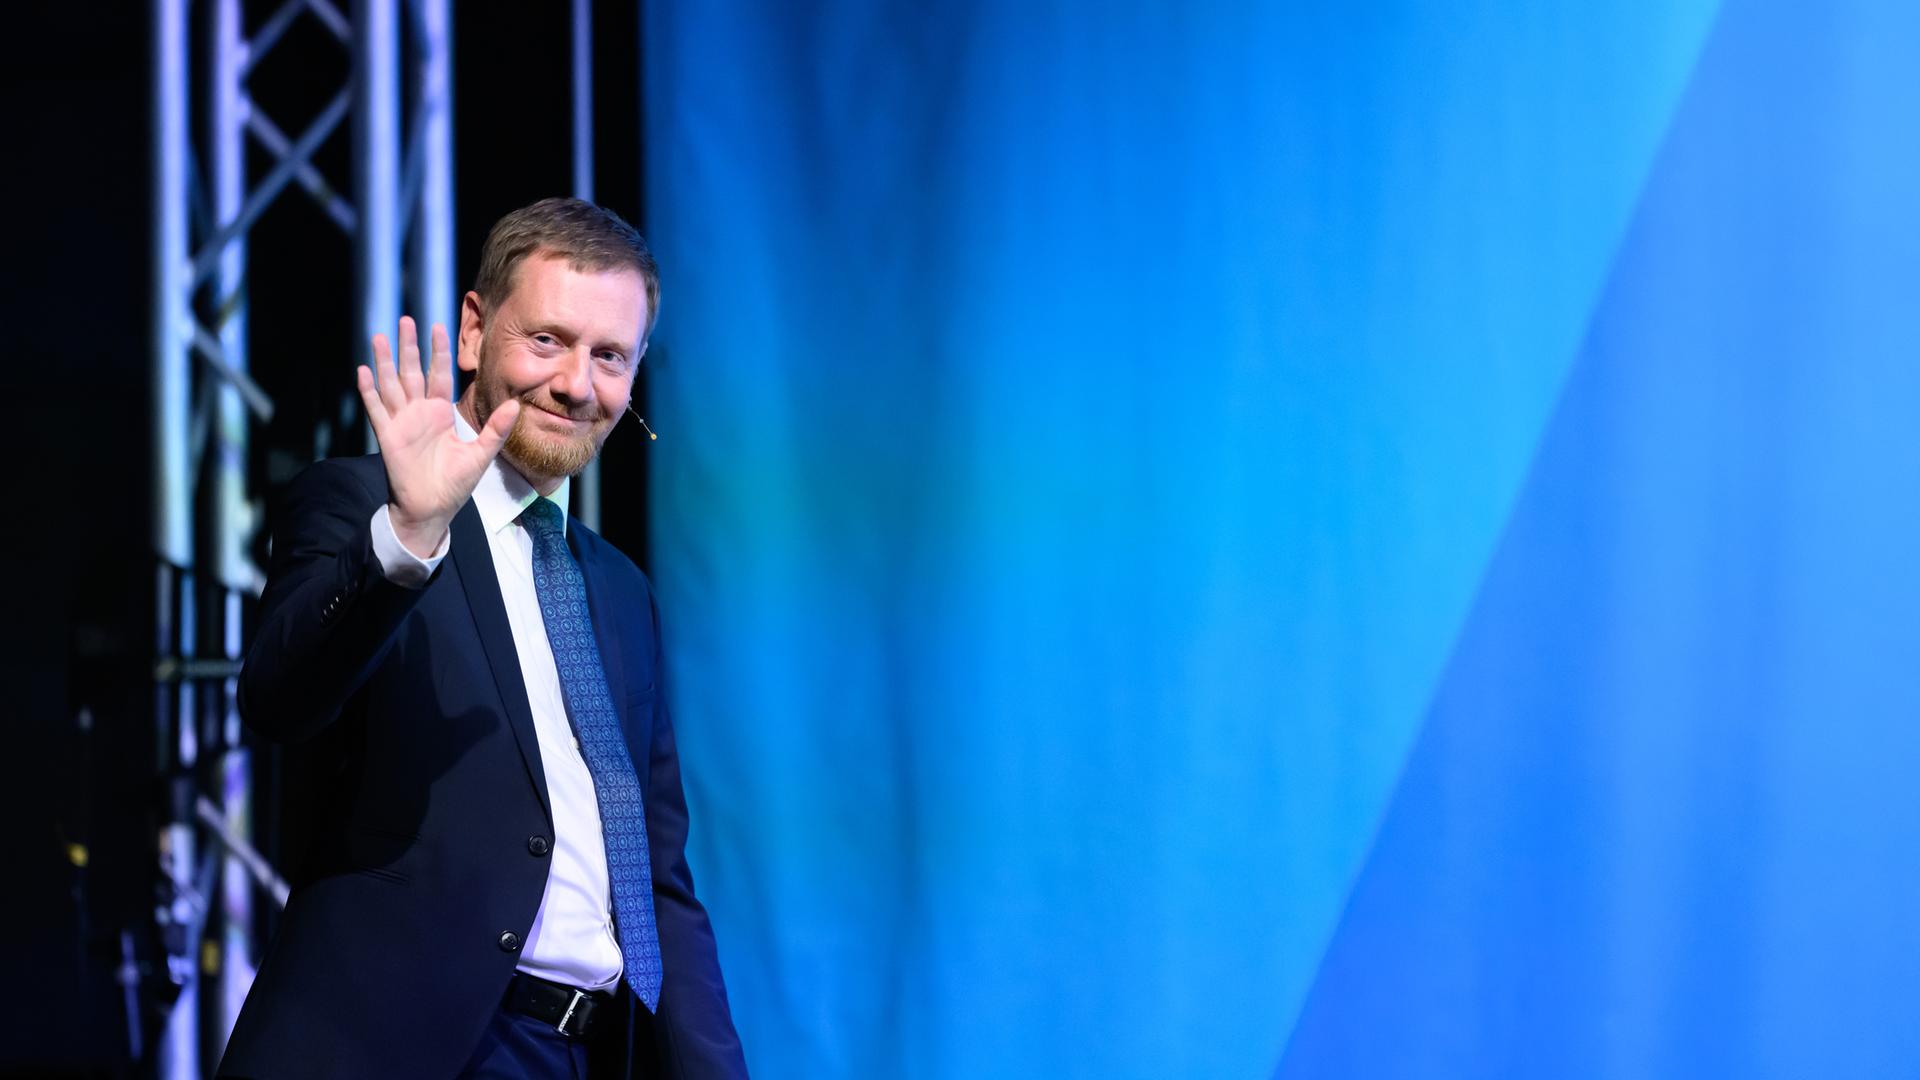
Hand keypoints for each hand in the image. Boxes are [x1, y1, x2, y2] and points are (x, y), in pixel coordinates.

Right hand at [356, 317, 519, 557]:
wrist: (433, 509)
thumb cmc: (455, 483)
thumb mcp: (481, 453)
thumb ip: (497, 429)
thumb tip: (516, 405)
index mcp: (441, 413)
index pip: (439, 374)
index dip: (438, 351)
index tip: (438, 326)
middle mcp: (419, 412)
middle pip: (412, 371)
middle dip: (409, 346)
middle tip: (405, 319)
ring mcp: (401, 422)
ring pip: (391, 384)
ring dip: (383, 361)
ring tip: (378, 336)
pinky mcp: (388, 436)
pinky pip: (376, 409)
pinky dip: (369, 391)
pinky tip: (362, 371)